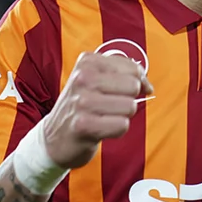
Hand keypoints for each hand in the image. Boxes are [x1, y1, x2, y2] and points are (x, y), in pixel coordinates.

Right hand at [41, 52, 152, 169]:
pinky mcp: (83, 125)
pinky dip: (116, 131)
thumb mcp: (94, 80)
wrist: (53, 138)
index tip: (129, 91)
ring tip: (103, 118)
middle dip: (128, 100)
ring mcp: (82, 101)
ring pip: (129, 106)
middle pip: (133, 87)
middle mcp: (83, 78)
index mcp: (88, 62)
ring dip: (122, 117)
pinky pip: (122, 125)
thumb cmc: (80, 107)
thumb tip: (147, 85)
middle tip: (110, 107)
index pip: (132, 68)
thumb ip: (122, 75)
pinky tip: (101, 129)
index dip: (139, 82)